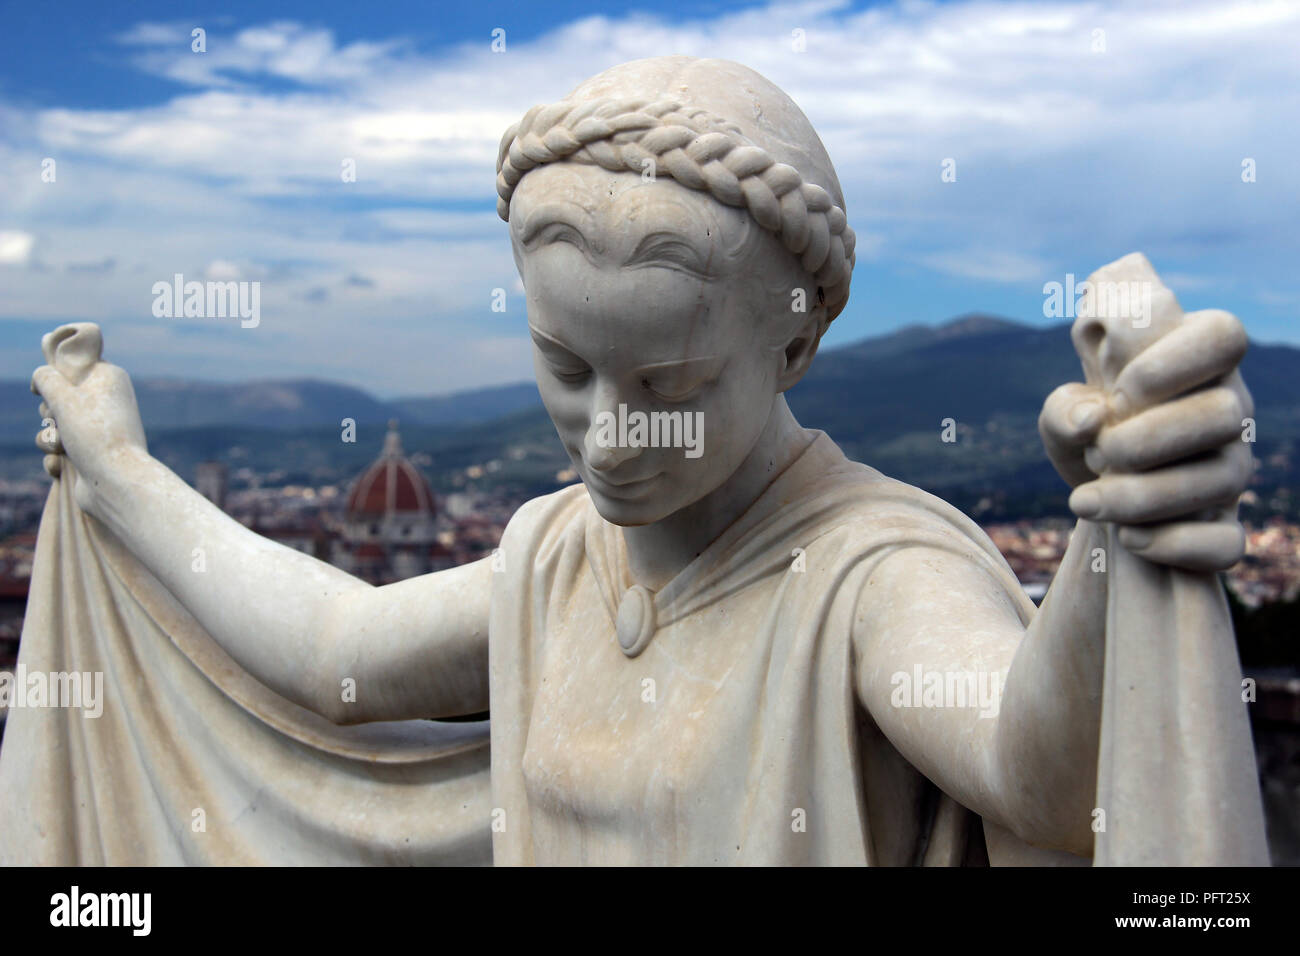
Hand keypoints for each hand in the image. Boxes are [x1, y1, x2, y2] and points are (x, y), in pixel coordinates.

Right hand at [31, 325, 147, 511]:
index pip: (76, 366)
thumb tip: (43, 375)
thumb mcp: (64, 396)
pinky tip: (62, 466)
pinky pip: (59, 452)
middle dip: (49, 412)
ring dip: (49, 439)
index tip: (47, 387)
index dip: (56, 375)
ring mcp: (98, 431)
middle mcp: (107, 403)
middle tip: (58, 419)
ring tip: (62, 448)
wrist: (116, 484)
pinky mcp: (90, 456)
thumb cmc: (93, 434)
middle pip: (59, 397)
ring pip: (55, 427)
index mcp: (109, 380)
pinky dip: (56, 460)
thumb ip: (47, 378)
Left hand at [1039, 309, 1253, 571]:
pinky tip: (1127, 538)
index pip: (1223, 335)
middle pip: (1227, 413)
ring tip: (1085, 501)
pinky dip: (1172, 544)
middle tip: (1098, 452)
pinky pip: (1227, 543)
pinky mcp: (1225, 527)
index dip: (1165, 366)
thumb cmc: (1089, 434)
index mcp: (1197, 364)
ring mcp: (1234, 469)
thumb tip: (1091, 419)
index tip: (1116, 395)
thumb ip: (1064, 407)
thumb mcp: (1063, 415)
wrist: (1099, 491)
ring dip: (1142, 496)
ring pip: (1224, 480)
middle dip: (1146, 439)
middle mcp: (1230, 411)